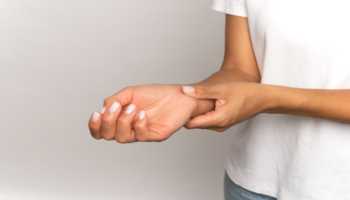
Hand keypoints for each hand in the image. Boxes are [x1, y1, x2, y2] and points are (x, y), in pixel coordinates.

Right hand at [88, 84, 213, 142]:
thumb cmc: (156, 95)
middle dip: (108, 122)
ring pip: (122, 138)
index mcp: (121, 119)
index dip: (94, 126)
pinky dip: (138, 124)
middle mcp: (129, 128)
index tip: (96, 114)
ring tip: (132, 107)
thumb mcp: (130, 93)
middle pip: (107, 135)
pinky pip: (141, 135)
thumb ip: (114, 100)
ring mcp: (141, 133)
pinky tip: (143, 114)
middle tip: (116, 107)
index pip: (101, 130)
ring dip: (123, 121)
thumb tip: (102, 109)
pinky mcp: (155, 135)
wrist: (179, 96)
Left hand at [182, 81, 268, 131]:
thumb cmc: (246, 93)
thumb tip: (184, 90)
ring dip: (196, 111)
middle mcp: (218, 127)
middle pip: (194, 123)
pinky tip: (204, 100)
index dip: (182, 114)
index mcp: (217, 121)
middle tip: (183, 98)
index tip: (178, 103)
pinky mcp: (223, 121)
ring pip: (201, 120)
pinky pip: (208, 118)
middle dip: (188, 112)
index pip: (191, 123)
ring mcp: (221, 125)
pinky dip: (204, 110)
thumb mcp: (222, 89)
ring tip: (193, 97)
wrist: (263, 98)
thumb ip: (201, 91)